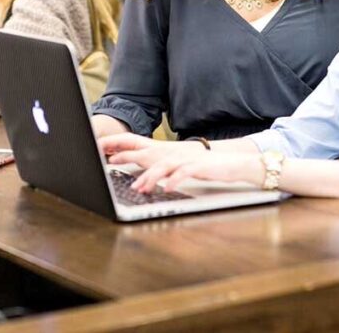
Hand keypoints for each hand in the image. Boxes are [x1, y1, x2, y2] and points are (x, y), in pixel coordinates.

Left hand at [101, 134, 261, 192]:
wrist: (232, 164)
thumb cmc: (205, 168)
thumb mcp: (181, 168)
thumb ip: (164, 170)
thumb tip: (145, 179)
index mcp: (169, 154)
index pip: (142, 149)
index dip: (124, 149)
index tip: (105, 153)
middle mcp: (175, 154)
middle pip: (148, 155)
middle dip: (128, 158)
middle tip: (111, 163)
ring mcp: (186, 159)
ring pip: (164, 166)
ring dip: (150, 177)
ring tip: (140, 187)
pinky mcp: (198, 167)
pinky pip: (183, 173)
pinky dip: (175, 180)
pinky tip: (168, 188)